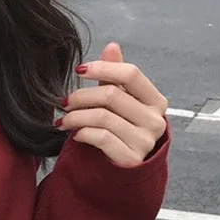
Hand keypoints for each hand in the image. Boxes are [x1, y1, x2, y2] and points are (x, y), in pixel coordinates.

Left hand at [57, 43, 168, 166]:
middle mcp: (155, 119)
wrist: (126, 173)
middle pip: (112, 96)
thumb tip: (111, 46)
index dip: (103, 69)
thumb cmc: (123, 133)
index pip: (131, 74)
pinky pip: (101, 138)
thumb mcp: (122, 105)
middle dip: (82, 97)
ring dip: (76, 117)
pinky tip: (74, 134)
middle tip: (64, 102)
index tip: (79, 70)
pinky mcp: (130, 158)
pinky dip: (83, 133)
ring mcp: (144, 140)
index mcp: (156, 101)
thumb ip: (116, 79)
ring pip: (103, 118)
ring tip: (63, 120)